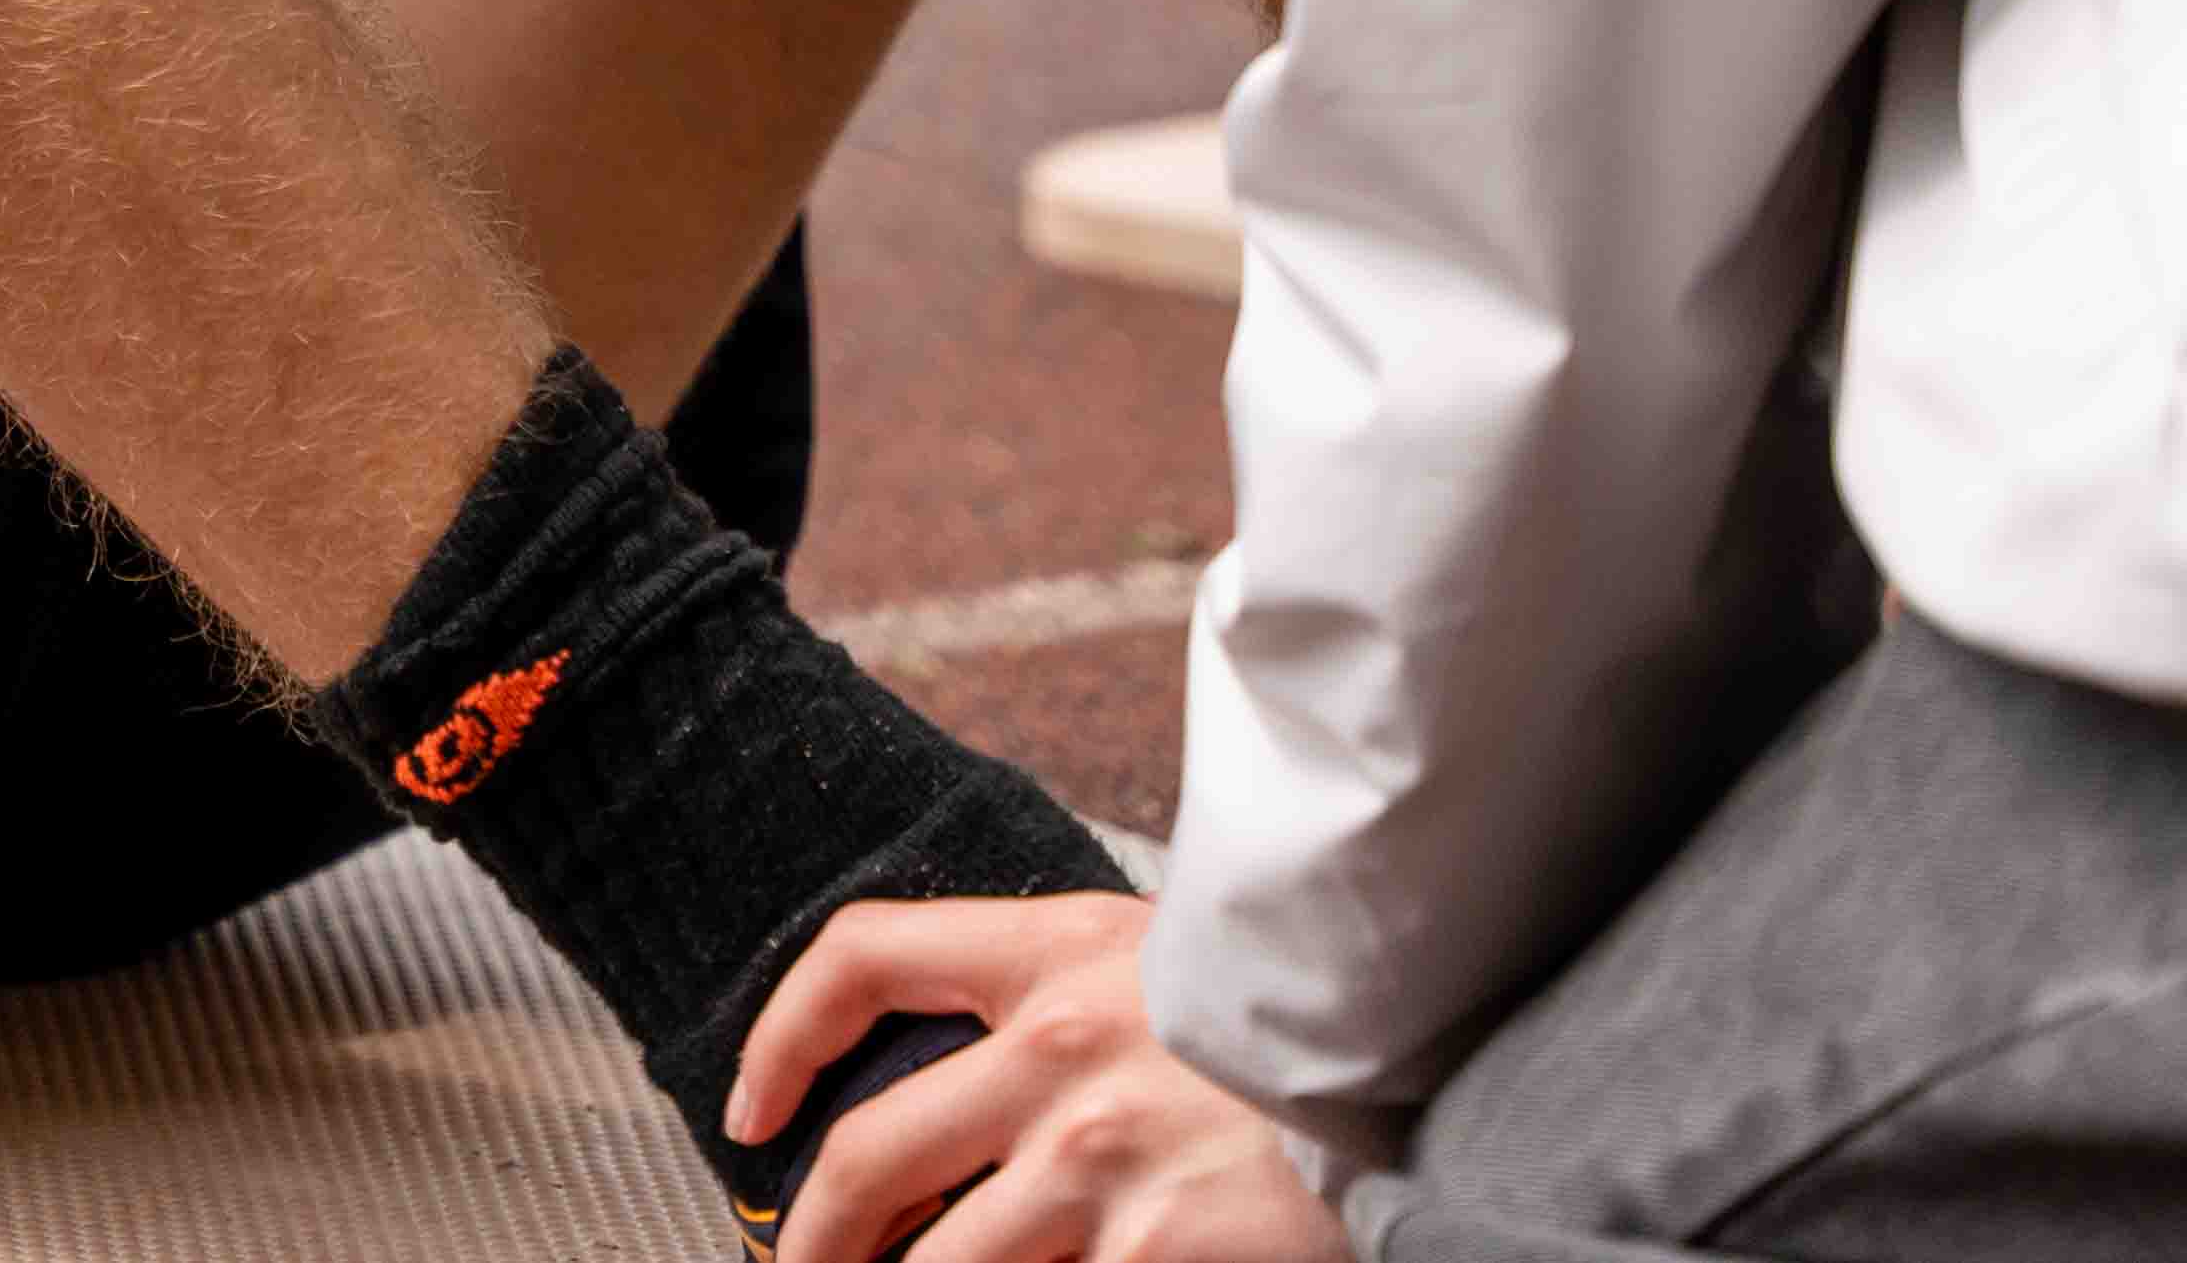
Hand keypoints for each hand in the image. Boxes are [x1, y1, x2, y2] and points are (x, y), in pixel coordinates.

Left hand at [738, 895, 1347, 1262]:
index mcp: (1057, 953)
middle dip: (811, 1238)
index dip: (780, 1037)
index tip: (749, 1112)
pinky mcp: (1158, 1251)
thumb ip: (1065, 995)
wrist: (1437, 1065)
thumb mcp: (1173, 962)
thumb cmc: (1305, 1021)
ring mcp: (1103, 1161)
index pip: (864, 958)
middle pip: (871, 1156)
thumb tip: (968, 1071)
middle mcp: (1061, 1052)